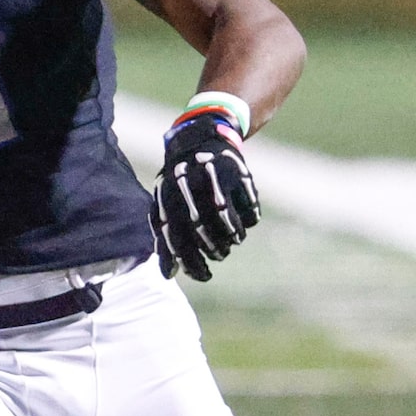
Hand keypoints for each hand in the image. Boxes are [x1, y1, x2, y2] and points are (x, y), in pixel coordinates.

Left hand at [153, 109, 259, 281]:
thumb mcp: (166, 204)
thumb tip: (168, 275)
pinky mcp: (240, 176)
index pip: (180, 240)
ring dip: (233, 239)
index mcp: (170, 197)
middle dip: (216, 251)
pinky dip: (248, 222)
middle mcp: (192, 188)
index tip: (204, 277)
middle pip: (207, 236)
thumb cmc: (180, 181)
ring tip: (231, 238)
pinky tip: (243, 218)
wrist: (202, 137)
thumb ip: (165, 238)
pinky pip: (250, 213)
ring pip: (231, 227)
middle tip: (219, 254)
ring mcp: (218, 181)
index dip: (193, 265)